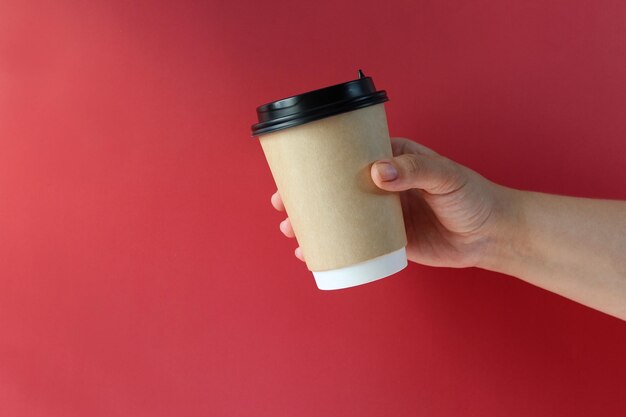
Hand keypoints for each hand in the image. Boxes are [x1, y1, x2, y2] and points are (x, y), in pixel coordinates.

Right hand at [271, 137, 508, 267]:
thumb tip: (379, 172)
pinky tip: (313, 255)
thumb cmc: (472, 197)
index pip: (349, 155)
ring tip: (291, 231)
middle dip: (306, 195)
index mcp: (392, 160)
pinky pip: (353, 243)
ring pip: (339, 216)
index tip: (295, 170)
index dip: (319, 162)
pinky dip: (332, 248)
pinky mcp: (387, 240)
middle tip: (283, 204)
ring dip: (313, 223)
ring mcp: (382, 215)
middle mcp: (382, 186)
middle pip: (335, 188)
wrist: (491, 236)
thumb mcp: (446, 176)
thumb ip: (416, 170)